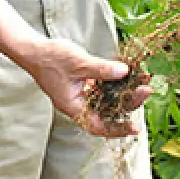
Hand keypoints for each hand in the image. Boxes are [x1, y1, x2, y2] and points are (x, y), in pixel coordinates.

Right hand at [26, 39, 151, 137]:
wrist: (33, 48)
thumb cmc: (50, 59)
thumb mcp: (78, 63)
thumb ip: (101, 69)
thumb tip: (124, 72)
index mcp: (74, 107)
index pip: (99, 126)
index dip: (117, 129)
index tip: (135, 127)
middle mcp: (79, 103)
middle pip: (108, 110)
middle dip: (128, 102)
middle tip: (145, 89)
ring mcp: (82, 92)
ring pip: (108, 97)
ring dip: (125, 89)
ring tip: (142, 79)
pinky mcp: (84, 82)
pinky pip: (104, 85)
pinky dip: (115, 80)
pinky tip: (127, 71)